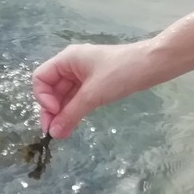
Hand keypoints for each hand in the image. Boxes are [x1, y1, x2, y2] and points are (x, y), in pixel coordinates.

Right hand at [31, 40, 163, 137]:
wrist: (151, 65)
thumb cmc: (120, 73)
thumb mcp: (93, 94)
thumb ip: (71, 114)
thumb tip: (53, 134)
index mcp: (67, 59)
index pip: (41, 78)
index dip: (42, 97)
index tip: (53, 113)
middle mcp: (71, 65)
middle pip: (51, 89)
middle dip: (51, 110)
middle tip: (54, 133)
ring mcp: (83, 75)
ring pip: (64, 96)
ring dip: (62, 113)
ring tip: (62, 133)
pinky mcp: (94, 84)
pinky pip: (77, 98)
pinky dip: (73, 111)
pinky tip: (72, 125)